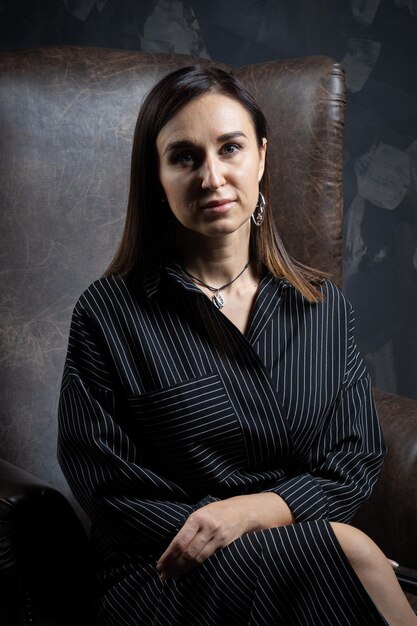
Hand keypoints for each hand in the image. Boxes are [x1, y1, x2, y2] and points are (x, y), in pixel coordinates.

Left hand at [156, 493, 292, 579]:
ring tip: (171, 575)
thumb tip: (172, 548)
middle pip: (187, 552)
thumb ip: (188, 528)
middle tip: (163, 575)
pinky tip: (185, 570)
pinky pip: (205, 558)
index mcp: (198, 518)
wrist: (242, 512)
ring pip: (196, 558)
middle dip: (173, 565)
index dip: (169, 556)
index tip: (160, 564)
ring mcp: (216, 538)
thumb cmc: (216, 511)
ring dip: (182, 569)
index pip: (180, 541)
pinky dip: (193, 566)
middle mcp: (207, 528)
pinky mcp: (222, 546)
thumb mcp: (200, 512)